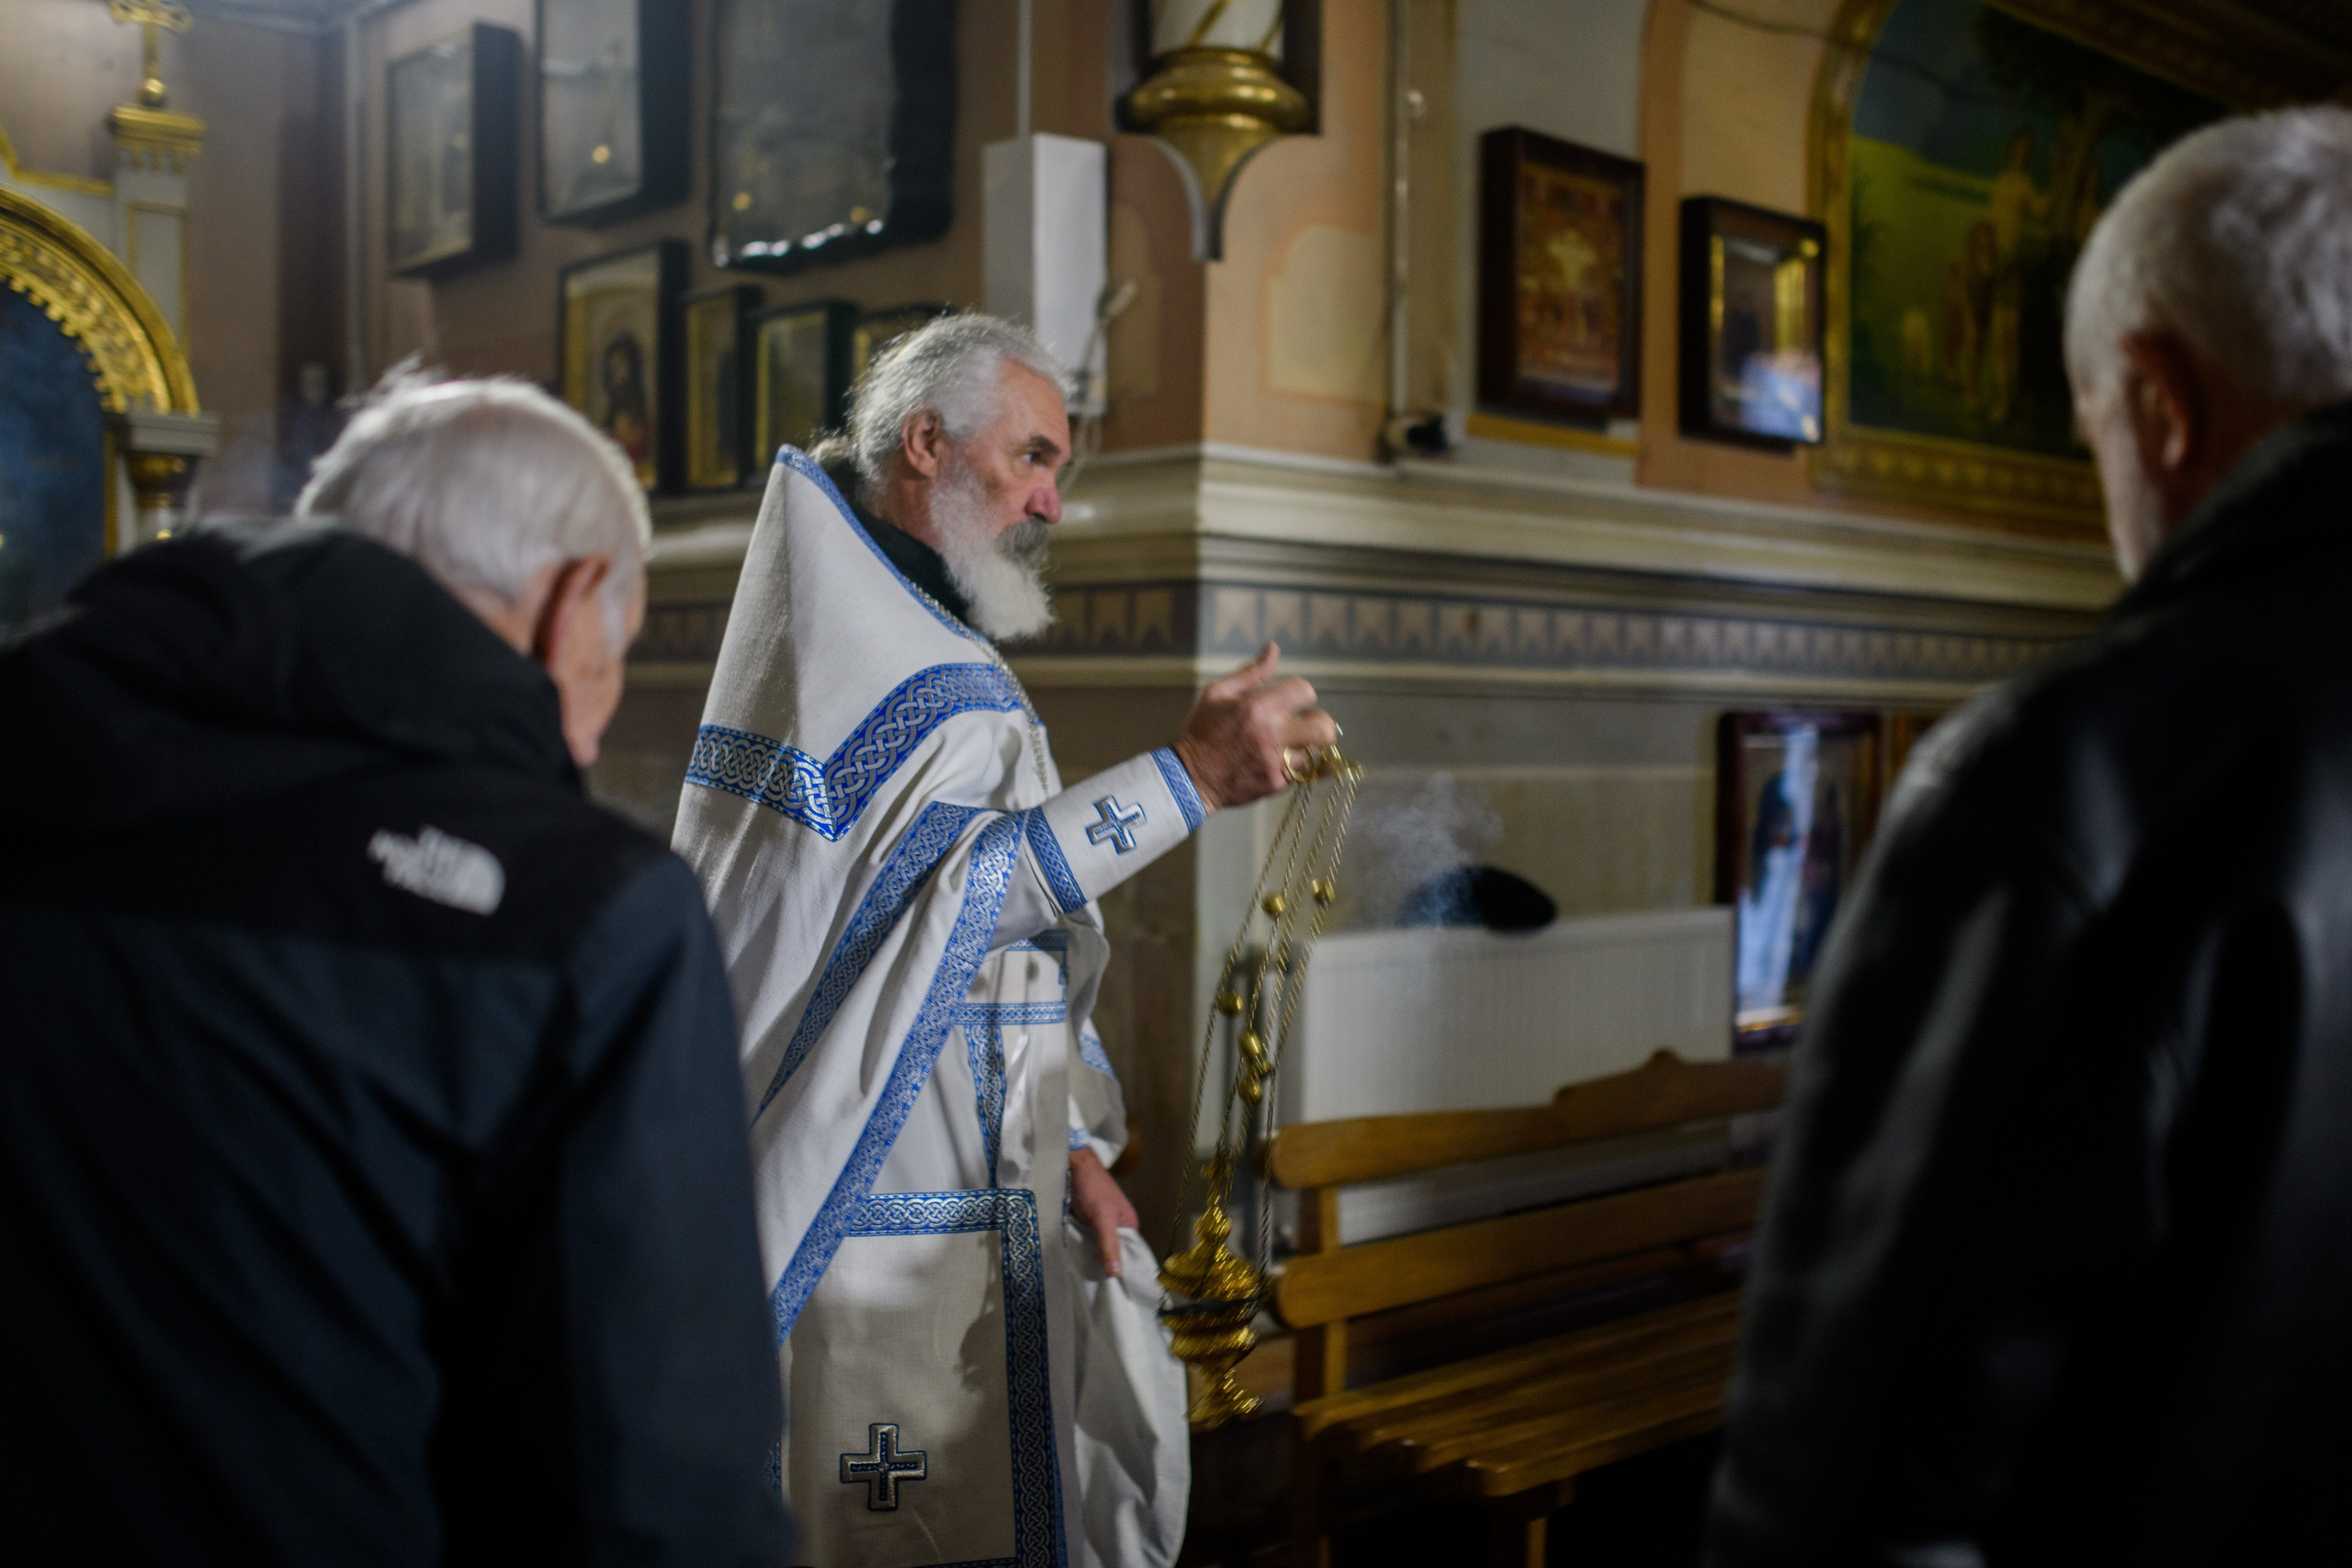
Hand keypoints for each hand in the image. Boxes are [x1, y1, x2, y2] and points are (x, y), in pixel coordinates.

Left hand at [1069, 1144, 1137, 1276]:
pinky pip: (1083, 1241)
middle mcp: (1115, 1226)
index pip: (1128, 1254)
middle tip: (1091, 1287)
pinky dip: (1078, 1248)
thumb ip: (1109, 1244)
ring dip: (1088, 1257)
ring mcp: (1098, 1225)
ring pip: (1095, 1248)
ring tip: (1080, 1278)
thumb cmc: (1091, 1188)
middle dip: (1102, 1266)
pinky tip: (1071, 1261)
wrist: (1071, 1164)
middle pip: (1111, 1253)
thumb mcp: (1102, 1218)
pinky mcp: (1083, 1223)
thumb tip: (1117, 1274)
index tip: (1112, 1290)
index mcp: (1128, 1225)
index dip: (1121, 1269)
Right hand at [1171, 643, 1339, 811]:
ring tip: (1294, 745)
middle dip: (1319, 722)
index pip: (1304, 691)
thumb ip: (1251, 672)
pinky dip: (1297, 766)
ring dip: (1310, 746)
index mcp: (1257, 708)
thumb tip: (1273, 648)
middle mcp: (1271, 735)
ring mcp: (1276, 763)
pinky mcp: (1276, 784)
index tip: (1291, 701)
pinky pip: (1303, 773)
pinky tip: (1282, 761)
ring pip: (1317, 753)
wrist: (1190, 777)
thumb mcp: (1218, 693)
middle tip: (1305, 724)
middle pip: (1323, 727)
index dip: (1301, 693)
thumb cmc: (1202, 730)